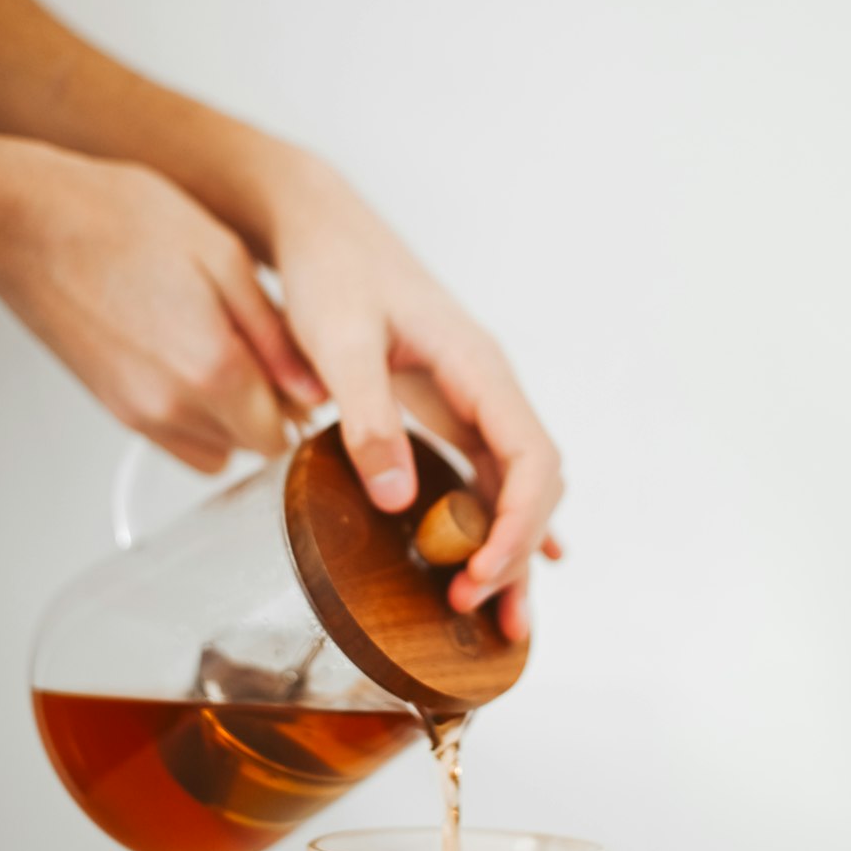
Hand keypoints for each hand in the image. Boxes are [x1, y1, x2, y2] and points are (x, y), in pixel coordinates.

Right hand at [0, 139, 321, 470]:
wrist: (32, 223)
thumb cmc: (122, 221)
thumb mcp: (225, 257)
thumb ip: (275, 334)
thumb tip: (314, 389)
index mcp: (213, 367)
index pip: (282, 432)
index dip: (299, 404)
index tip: (299, 371)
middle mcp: (174, 404)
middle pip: (251, 446)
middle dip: (269, 410)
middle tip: (264, 352)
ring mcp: (139, 413)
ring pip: (216, 449)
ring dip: (233, 418)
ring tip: (224, 354)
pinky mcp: (115, 409)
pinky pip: (177, 441)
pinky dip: (196, 420)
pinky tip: (192, 366)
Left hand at [270, 151, 563, 641]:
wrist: (319, 227)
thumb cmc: (330, 272)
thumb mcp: (339, 340)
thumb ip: (367, 415)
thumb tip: (394, 500)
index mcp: (476, 366)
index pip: (530, 456)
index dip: (519, 523)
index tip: (482, 575)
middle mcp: (486, 386)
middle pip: (532, 483)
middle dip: (518, 554)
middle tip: (483, 617)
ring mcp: (469, 399)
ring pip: (512, 486)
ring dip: (511, 550)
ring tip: (501, 622)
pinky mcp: (444, 408)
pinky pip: (485, 475)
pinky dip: (496, 522)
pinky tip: (505, 562)